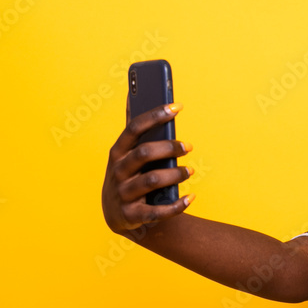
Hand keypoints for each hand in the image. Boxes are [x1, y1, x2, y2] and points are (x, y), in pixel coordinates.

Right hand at [101, 102, 194, 236]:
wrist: (117, 215)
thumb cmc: (128, 176)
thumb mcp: (125, 154)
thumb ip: (133, 129)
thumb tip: (132, 93)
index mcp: (117, 152)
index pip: (134, 128)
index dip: (155, 116)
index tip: (177, 106)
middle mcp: (117, 171)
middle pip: (144, 153)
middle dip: (169, 147)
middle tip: (189, 146)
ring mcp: (123, 194)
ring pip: (152, 181)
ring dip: (175, 174)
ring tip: (190, 171)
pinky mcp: (132, 215)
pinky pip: (158, 211)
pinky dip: (177, 205)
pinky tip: (191, 197)